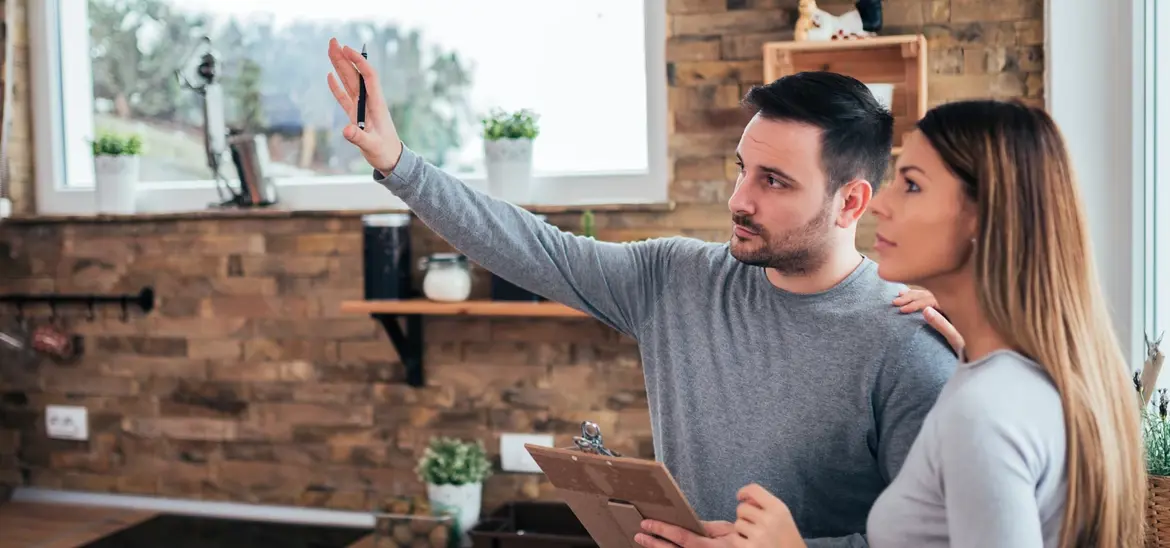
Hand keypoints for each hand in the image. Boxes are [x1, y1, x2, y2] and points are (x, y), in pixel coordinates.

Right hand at [326, 38, 403, 174]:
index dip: (358, 62)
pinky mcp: (356, 115)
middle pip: (355, 75)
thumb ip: (359, 138)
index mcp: (376, 105)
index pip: (368, 77)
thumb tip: (345, 130)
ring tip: (330, 50)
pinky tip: (330, 75)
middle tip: (333, 41)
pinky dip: (337, 87)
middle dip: (344, 57)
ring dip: (340, 67)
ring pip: (349, 82)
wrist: (392, 160)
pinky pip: (345, 97)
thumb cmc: (385, 153)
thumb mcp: (372, 146)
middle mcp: (369, 102)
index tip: (347, 49)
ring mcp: (361, 108)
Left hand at [636, 519, 736, 547]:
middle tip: (639, 534)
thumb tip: (687, 521)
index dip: (662, 529)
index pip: (681, 537)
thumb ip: (706, 527)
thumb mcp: (725, 530)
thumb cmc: (738, 541)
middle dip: (653, 543)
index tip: (647, 523)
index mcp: (709, 547)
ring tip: (643, 541)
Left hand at [731, 484, 805, 547]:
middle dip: (744, 514)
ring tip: (755, 535)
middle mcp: (768, 520)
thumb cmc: (786, 536)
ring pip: (737, 524)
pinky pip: (734, 538)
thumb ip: (765, 503)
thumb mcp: (782, 514)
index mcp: (777, 508)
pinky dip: (739, 541)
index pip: (754, 490)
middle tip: (754, 523)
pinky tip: (751, 542)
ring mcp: (759, 535)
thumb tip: (743, 498)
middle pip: (741, 508)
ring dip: (742, 529)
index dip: (743, 491)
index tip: (740, 497)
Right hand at [893, 289, 964, 354]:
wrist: (983, 348)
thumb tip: (925, 310)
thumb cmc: (971, 345)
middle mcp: (954, 301)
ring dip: (914, 294)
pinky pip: (933, 296)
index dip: (914, 304)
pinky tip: (912, 293)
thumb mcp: (956, 337)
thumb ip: (941, 324)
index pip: (930, 300)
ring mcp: (953, 303)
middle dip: (910, 297)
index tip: (902, 310)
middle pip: (928, 294)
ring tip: (899, 294)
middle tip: (895, 302)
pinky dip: (921, 294)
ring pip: (930, 293)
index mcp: (955, 305)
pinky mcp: (951, 307)